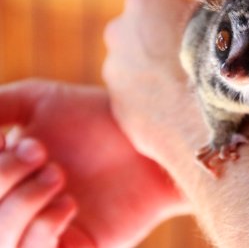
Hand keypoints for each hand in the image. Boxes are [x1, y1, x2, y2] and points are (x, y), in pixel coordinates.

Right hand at [0, 79, 187, 246]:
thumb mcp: (38, 101)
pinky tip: (69, 203)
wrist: (147, 139)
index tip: (17, 142)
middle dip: (1, 178)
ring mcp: (44, 234)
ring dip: (20, 204)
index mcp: (6, 178)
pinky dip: (43, 228)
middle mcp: (19, 207)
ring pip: (0, 240)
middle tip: (41, 152)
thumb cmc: (97, 117)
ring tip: (58, 174)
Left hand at [103, 0, 207, 163]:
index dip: (178, 19)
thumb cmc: (219, 67)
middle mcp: (119, 32)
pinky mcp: (117, 108)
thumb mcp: (216, 23)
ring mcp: (114, 72)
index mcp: (144, 1)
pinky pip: (135, 101)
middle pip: (139, 35)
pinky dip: (150, 105)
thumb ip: (196, 13)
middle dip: (155, 46)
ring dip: (151, 77)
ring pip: (133, 69)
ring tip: (182, 92)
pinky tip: (174, 112)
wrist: (208, 122)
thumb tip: (197, 14)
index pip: (159, 2)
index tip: (194, 36)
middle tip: (185, 64)